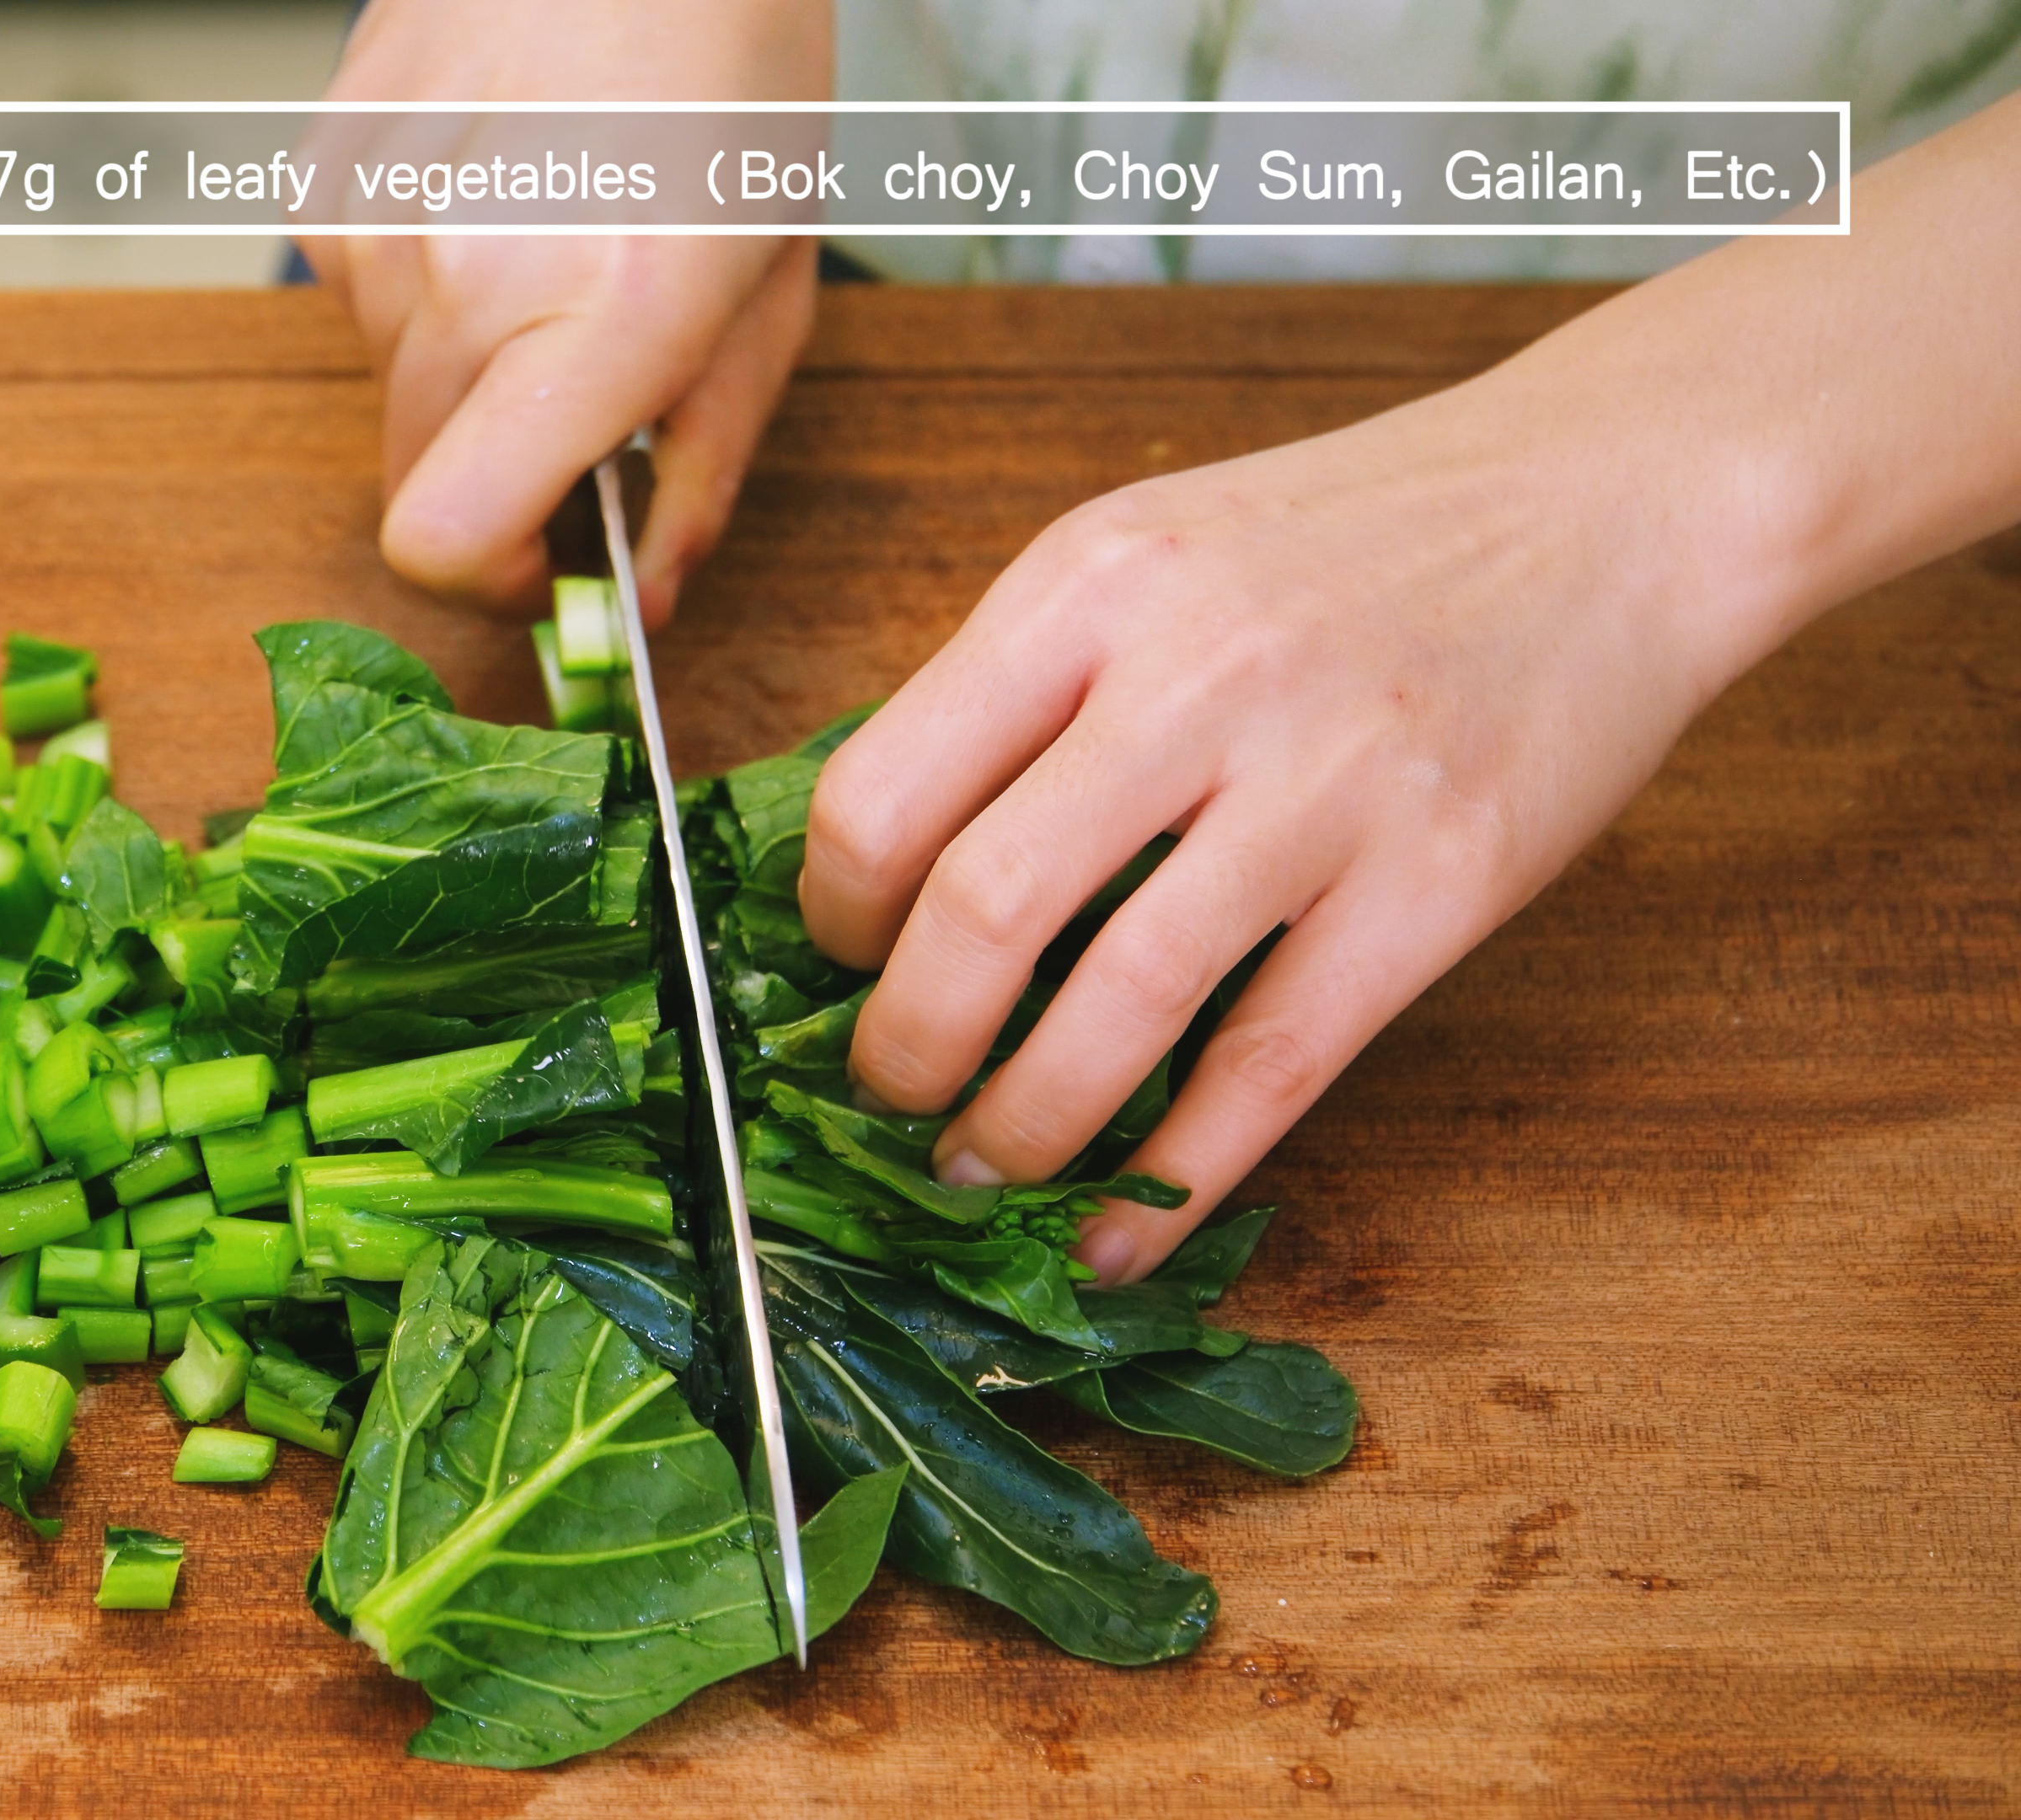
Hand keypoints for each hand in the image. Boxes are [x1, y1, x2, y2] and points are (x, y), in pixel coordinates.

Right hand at [298, 0, 825, 615]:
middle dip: (496, 478)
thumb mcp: (771, 288)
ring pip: (393, 388)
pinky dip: (426, 284)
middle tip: (580, 407)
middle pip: (414, 483)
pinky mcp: (324, 177)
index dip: (488, 583)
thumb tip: (648, 599)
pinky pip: (361, 300)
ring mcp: (373, 222)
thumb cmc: (729, 76)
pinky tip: (499, 196)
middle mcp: (462, 276)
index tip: (544, 567)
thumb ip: (706, 462)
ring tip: (554, 251)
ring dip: (467, 365)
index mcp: (599, 316)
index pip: (442, 540)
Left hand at [796, 372, 1797, 1281]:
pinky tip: (1119, 1238)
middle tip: (889, 1098)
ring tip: (981, 1174)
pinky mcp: (1438, 882)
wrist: (1610, 498)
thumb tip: (889, 876)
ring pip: (1119, 1007)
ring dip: (1022, 1127)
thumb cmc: (1354, 541)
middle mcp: (1192, 675)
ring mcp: (1325, 783)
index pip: (882, 791)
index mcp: (1087, 586)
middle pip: (976, 911)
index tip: (841, 967)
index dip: (835, 917)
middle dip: (903, 1047)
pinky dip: (1177, 1178)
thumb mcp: (1152, 552)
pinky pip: (1273, 1064)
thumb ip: (1028, 689)